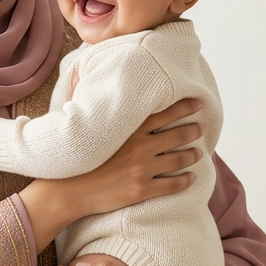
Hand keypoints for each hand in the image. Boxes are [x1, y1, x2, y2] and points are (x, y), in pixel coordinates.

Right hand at [21, 98, 204, 245]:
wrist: (66, 191)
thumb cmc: (72, 157)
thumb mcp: (80, 125)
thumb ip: (88, 102)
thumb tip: (76, 74)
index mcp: (127, 129)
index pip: (164, 113)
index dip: (185, 107)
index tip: (198, 104)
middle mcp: (139, 147)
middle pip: (177, 135)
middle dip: (192, 131)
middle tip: (199, 129)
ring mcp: (142, 170)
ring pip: (178, 159)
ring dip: (192, 155)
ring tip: (198, 153)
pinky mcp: (142, 190)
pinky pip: (173, 185)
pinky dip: (186, 181)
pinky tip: (191, 178)